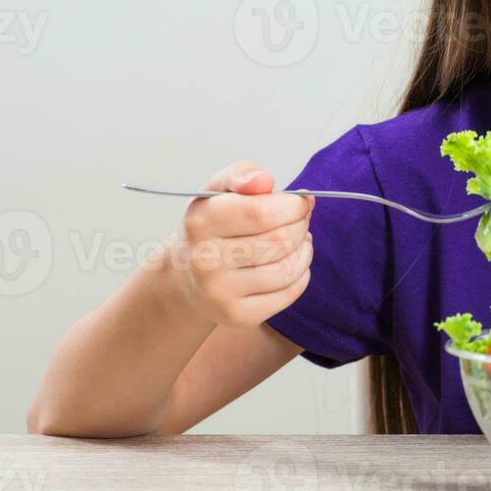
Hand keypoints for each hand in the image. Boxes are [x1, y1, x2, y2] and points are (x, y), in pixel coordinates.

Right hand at [172, 162, 313, 328]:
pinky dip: (301, 275)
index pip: (263, 212)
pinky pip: (290, 293)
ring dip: (304, 249)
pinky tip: (290, 263)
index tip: (300, 202)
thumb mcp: (218, 190)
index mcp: (201, 222)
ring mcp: (219, 293)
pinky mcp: (237, 316)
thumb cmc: (211, 226)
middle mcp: (205, 260)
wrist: (186, 275)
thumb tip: (264, 181)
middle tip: (300, 219)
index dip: (293, 206)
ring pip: (289, 268)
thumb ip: (242, 175)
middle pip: (281, 240)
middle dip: (301, 225)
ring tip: (297, 240)